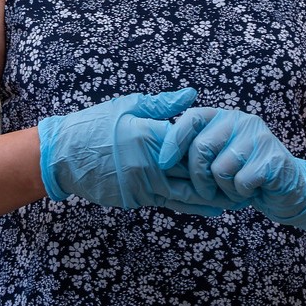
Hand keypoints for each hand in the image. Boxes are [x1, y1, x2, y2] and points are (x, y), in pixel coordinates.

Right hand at [37, 89, 234, 215]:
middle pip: (191, 176)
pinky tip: (206, 209)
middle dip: (217, 182)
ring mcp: (141, 185)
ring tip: (232, 204)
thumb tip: (192, 96)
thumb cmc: (95, 124)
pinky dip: (188, 207)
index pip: (189, 146)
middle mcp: (148, 164)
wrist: (62, 155)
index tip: (233, 152)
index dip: (212, 150)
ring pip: (182, 196)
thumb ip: (163, 104)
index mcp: (149, 137)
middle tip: (244, 185)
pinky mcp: (134, 198)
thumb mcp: (128, 106)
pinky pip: (167, 203)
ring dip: (208, 200)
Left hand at [157, 107, 305, 232]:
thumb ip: (195, 151)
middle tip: (208, 190)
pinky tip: (252, 190)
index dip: (174, 141)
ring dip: (223, 188)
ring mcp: (259, 137)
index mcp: (223, 117)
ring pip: (220, 169)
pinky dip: (241, 194)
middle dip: (199, 177)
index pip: (191, 118)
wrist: (287, 190)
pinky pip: (240, 182)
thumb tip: (161, 158)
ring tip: (236, 187)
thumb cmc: (244, 174)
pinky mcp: (272, 159)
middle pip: (201, 148)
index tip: (163, 164)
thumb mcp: (217, 156)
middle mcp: (240, 121)